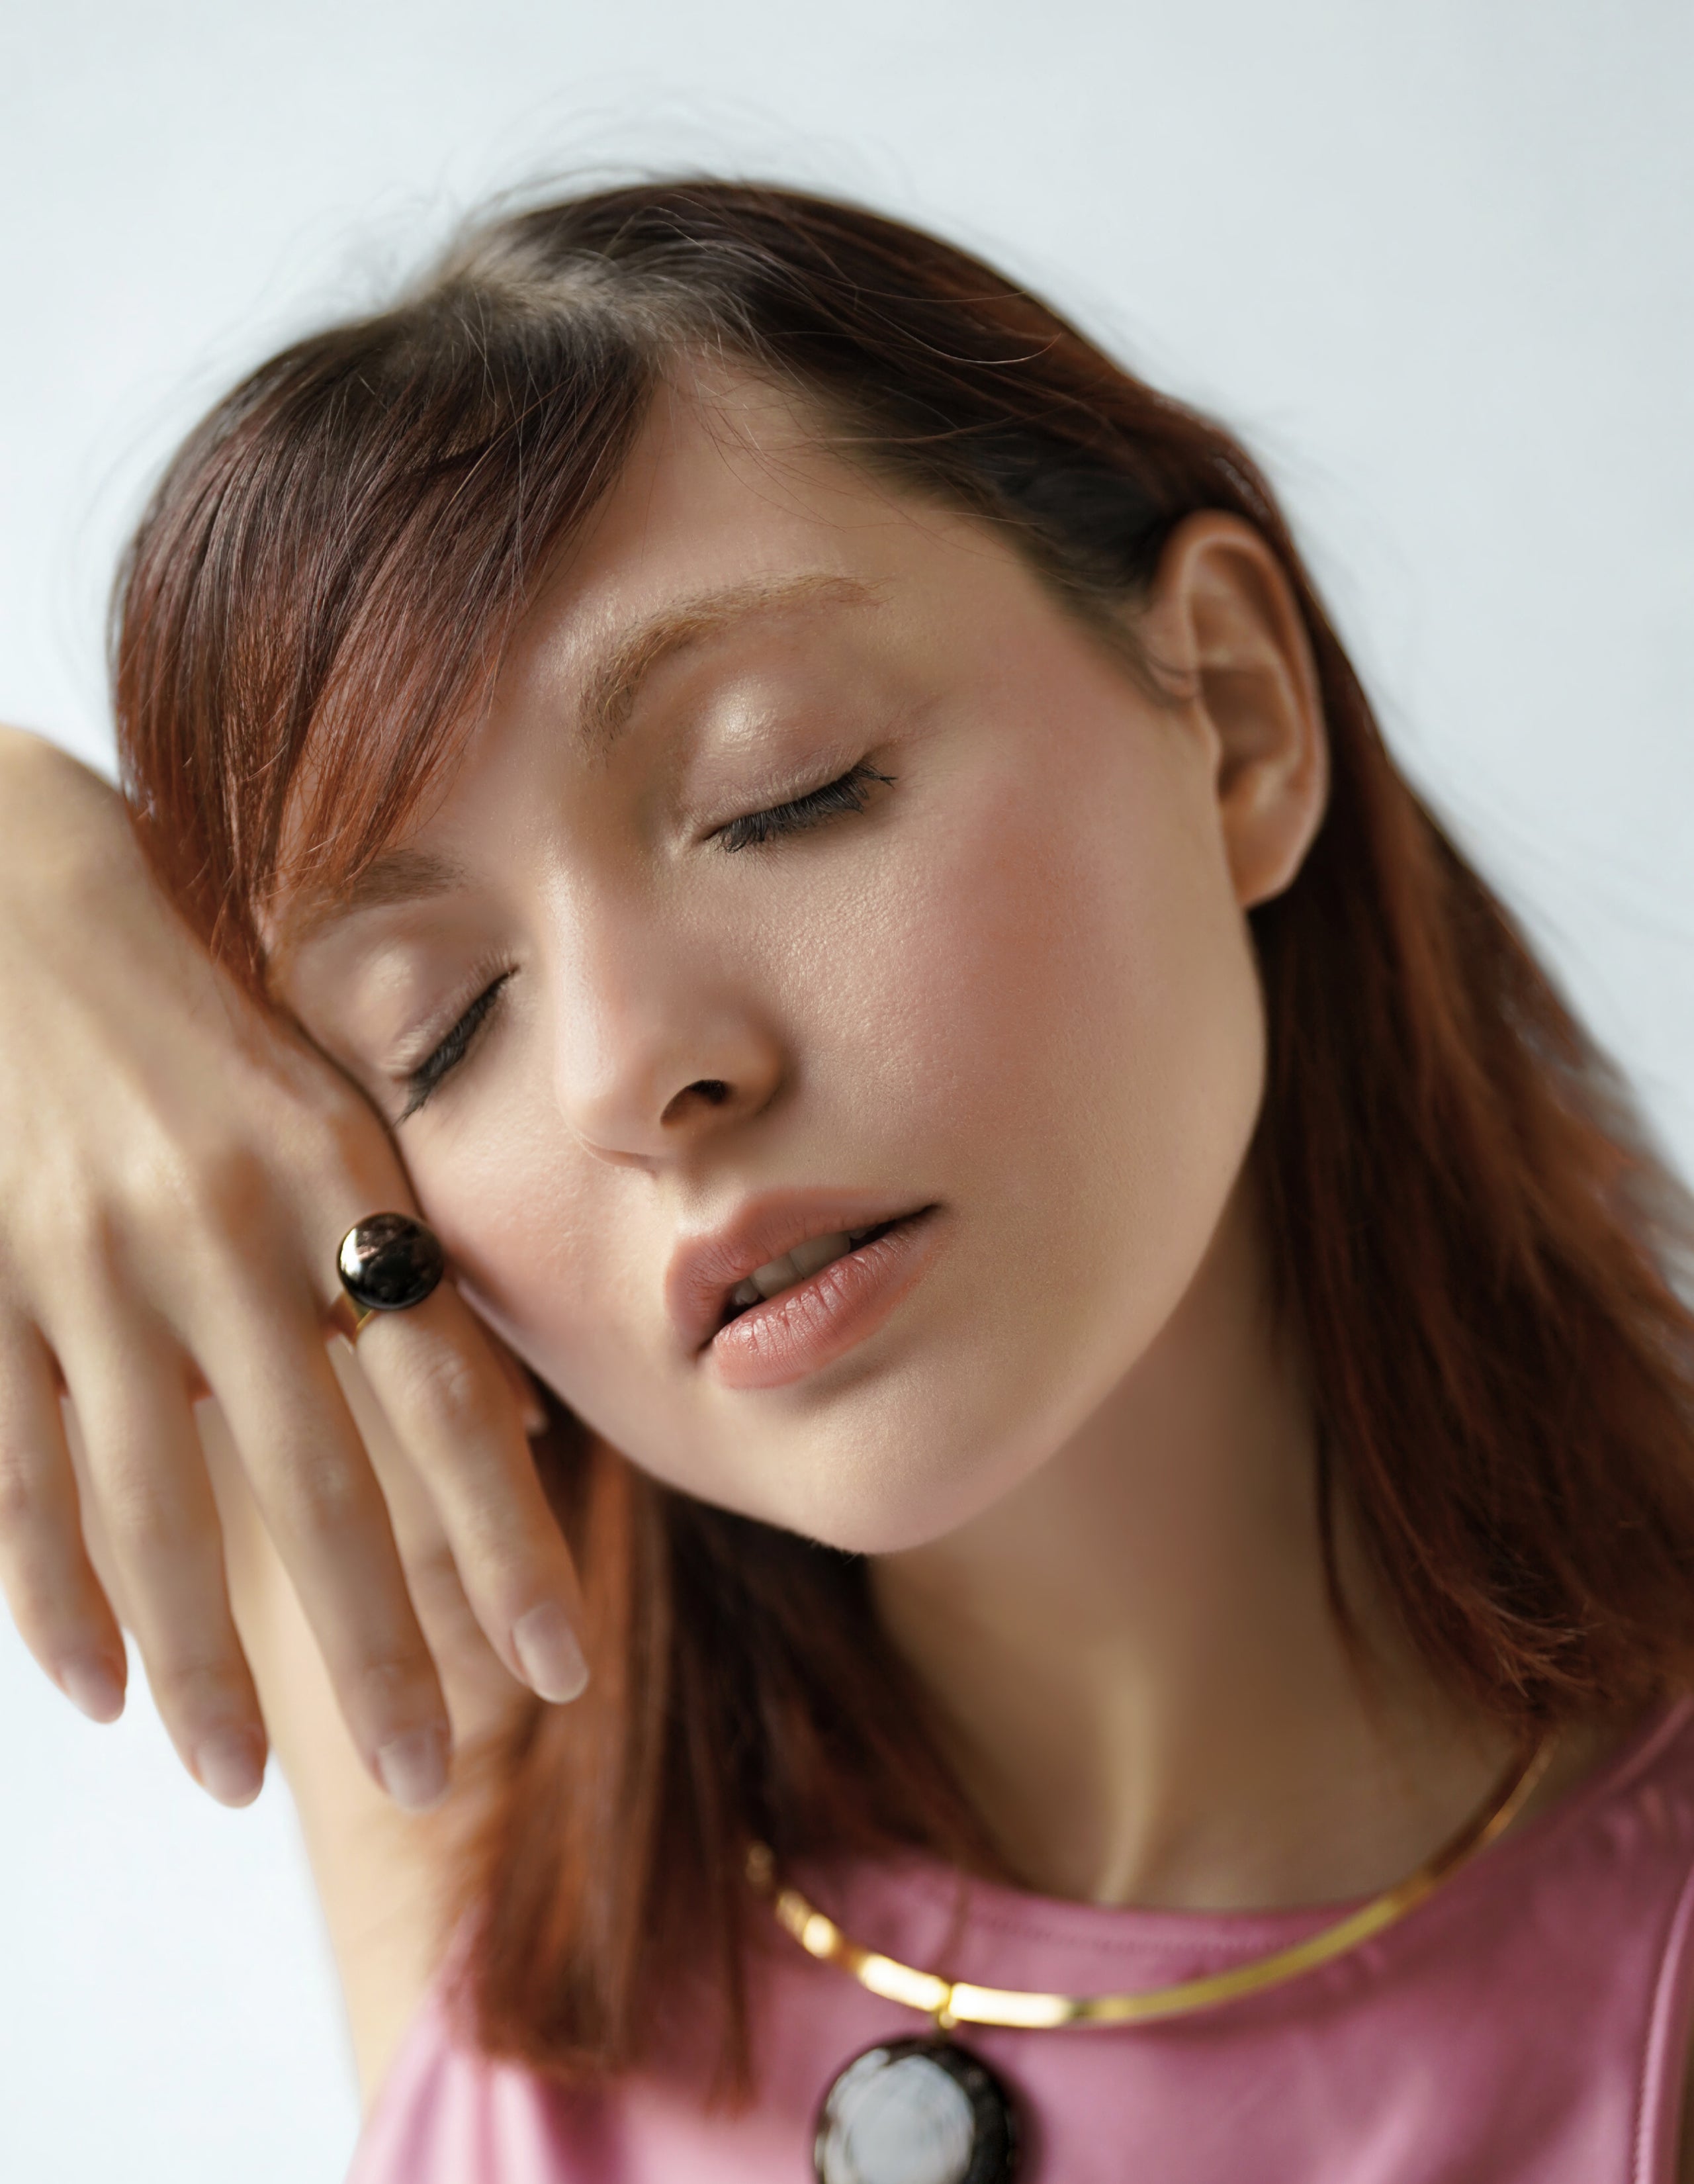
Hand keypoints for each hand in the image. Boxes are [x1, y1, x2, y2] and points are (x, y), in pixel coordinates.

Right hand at [0, 726, 585, 1809]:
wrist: (17, 898)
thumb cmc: (210, 1016)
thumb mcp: (339, 1108)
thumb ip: (415, 1261)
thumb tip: (520, 1434)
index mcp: (341, 1182)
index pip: (448, 1399)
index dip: (505, 1544)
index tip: (559, 1670)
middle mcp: (227, 1232)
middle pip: (315, 1483)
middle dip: (375, 1647)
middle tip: (427, 1777)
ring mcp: (91, 1261)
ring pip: (154, 1505)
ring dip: (206, 1661)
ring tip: (241, 1782)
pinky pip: (18, 1466)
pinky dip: (53, 1589)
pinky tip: (98, 1689)